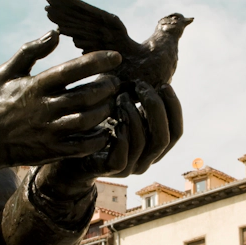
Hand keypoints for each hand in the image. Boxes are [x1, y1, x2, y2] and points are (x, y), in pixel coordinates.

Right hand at [0, 30, 121, 181]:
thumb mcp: (6, 72)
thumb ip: (31, 51)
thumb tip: (55, 33)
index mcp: (35, 86)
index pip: (72, 69)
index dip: (97, 61)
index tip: (116, 56)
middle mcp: (44, 108)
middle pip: (86, 95)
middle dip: (107, 87)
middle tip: (115, 82)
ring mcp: (48, 131)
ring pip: (88, 120)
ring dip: (106, 110)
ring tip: (111, 102)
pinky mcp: (51, 151)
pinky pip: (82, 146)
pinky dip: (99, 138)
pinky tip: (106, 130)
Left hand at [35, 81, 182, 196]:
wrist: (69, 151)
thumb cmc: (96, 124)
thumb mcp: (121, 108)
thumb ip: (138, 99)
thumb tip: (151, 73)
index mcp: (153, 146)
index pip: (176, 131)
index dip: (174, 107)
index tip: (164, 84)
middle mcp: (146, 159)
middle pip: (165, 137)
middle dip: (156, 108)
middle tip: (141, 86)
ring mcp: (129, 168)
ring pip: (143, 143)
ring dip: (134, 114)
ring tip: (122, 95)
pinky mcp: (110, 171)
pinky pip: (122, 156)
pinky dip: (121, 133)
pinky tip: (113, 114)